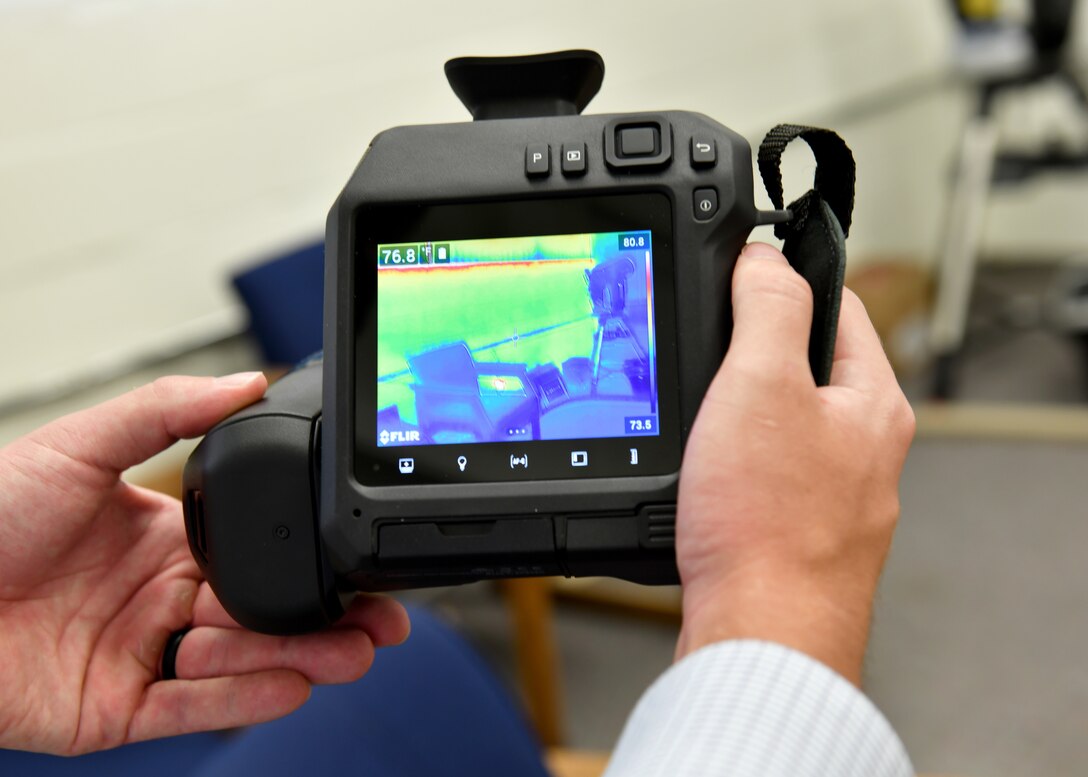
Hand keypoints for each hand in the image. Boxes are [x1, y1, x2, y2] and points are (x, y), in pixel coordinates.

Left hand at [0, 374, 409, 754]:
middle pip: (261, 612)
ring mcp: (140, 655)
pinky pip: (190, 707)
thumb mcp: (78, 445)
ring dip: (300, 658)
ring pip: (237, 661)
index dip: (307, 561)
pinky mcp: (114, 710)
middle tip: (384, 622)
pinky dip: (242, 698)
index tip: (356, 562)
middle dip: (328, 619)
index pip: (255, 555)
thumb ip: (165, 411)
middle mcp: (160, 600)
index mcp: (164, 542)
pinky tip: (291, 683)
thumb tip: (246, 379)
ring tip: (351, 653)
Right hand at [674, 243, 914, 683]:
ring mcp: (832, 498)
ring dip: (735, 413)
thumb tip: (763, 259)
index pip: (838, 307)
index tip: (742, 272)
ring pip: (779, 427)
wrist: (760, 634)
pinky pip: (763, 477)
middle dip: (750, 352)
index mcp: (872, 404)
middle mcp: (863, 451)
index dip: (784, 279)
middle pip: (805, 367)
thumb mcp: (761, 384)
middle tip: (702, 347)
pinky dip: (730, 466)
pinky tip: (702, 478)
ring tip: (695, 415)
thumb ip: (768, 307)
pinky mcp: (795, 536)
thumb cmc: (769, 524)